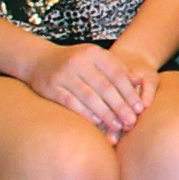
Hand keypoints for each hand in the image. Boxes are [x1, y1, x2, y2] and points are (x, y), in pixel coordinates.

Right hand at [20, 41, 156, 135]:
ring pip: (89, 97)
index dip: (129, 92)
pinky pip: (71, 103)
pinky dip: (86, 113)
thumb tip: (139, 82)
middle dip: (120, 106)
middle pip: (105, 87)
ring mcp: (63, 74)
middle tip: (131, 122)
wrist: (38, 60)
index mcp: (93, 53)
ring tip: (118, 126)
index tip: (140, 108)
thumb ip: (117, 68)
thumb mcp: (96, 58)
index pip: (116, 74)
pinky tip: (97, 123)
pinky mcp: (51, 88)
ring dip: (105, 114)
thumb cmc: (75, 61)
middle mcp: (79, 62)